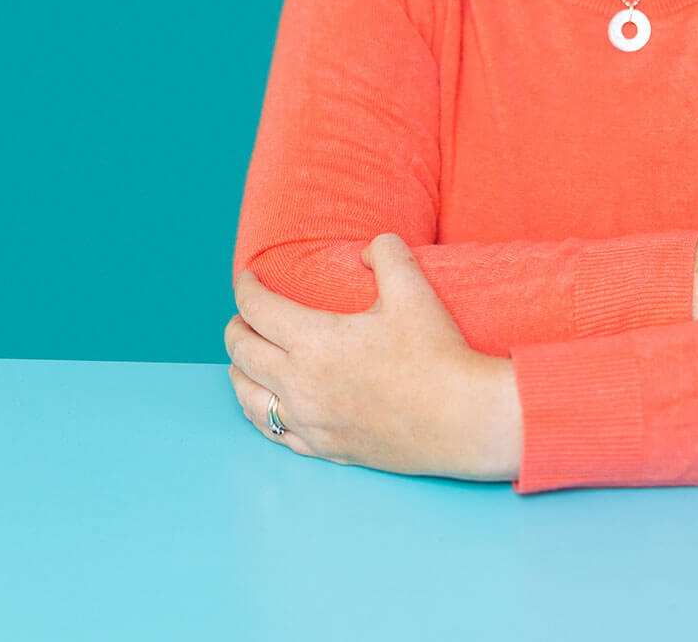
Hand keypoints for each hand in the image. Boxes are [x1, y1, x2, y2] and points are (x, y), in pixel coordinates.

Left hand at [225, 233, 511, 479]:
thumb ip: (387, 254)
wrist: (461, 418)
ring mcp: (309, 421)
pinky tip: (265, 406)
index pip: (259, 310)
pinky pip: (273, 432)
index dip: (246, 289)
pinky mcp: (324, 448)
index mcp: (314, 341)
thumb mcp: (414, 290)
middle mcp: (300, 384)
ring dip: (238, 372)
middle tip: (241, 315)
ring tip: (241, 359)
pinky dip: (259, 412)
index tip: (247, 278)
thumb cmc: (436, 355)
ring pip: (249, 397)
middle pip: (244, 353)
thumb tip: (370, 249)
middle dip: (235, 328)